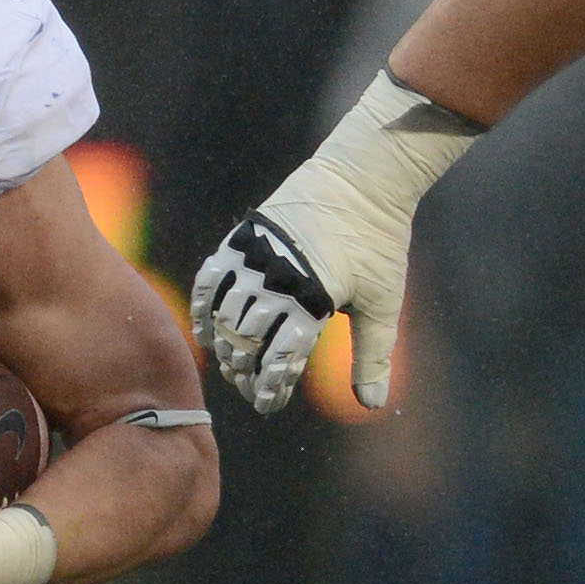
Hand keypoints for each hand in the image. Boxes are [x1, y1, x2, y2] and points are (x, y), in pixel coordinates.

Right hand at [191, 71, 463, 413]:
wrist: (361, 179)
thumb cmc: (378, 242)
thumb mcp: (382, 303)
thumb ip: (372, 355)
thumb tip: (372, 404)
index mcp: (313, 300)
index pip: (280, 359)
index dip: (271, 387)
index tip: (269, 404)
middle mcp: (277, 281)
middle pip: (247, 344)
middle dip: (245, 373)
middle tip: (250, 390)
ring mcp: (253, 259)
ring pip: (224, 318)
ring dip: (225, 348)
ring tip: (232, 366)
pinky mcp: (239, 240)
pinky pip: (208, 283)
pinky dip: (202, 310)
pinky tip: (206, 332)